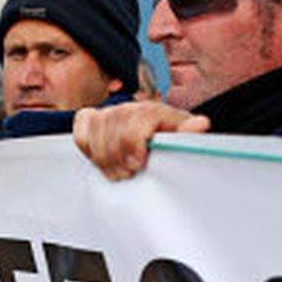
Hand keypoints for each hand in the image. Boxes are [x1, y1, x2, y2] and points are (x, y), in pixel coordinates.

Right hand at [72, 102, 210, 180]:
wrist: (152, 129)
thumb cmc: (167, 135)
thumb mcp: (180, 134)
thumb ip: (187, 130)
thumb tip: (201, 124)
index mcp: (151, 110)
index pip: (132, 124)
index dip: (132, 146)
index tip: (138, 163)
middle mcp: (127, 108)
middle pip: (111, 133)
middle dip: (118, 158)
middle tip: (128, 172)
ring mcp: (107, 113)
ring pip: (94, 135)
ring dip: (104, 159)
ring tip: (117, 171)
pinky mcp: (90, 119)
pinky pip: (81, 134)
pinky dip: (89, 150)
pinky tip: (102, 159)